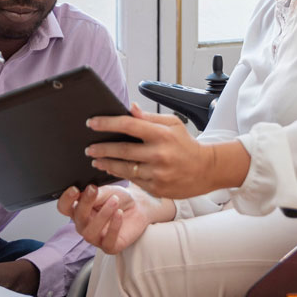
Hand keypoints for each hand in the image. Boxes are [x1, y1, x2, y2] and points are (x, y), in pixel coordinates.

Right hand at [57, 185, 156, 253]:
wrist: (139, 207)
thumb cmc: (119, 198)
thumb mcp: (107, 191)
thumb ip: (95, 193)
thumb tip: (84, 193)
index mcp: (79, 210)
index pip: (64, 207)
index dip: (66, 199)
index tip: (75, 189)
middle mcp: (84, 225)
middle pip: (77, 218)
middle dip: (85, 203)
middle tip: (94, 190)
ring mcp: (96, 238)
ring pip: (90, 232)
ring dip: (102, 215)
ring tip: (114, 201)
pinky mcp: (110, 247)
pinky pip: (108, 241)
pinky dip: (114, 226)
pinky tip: (120, 214)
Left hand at [84, 103, 248, 198]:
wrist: (206, 170)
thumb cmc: (186, 145)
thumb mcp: (172, 124)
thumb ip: (149, 117)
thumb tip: (130, 107)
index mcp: (161, 135)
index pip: (128, 125)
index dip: (107, 123)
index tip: (92, 123)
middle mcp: (159, 154)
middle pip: (122, 150)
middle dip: (101, 148)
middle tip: (89, 147)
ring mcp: (157, 173)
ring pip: (124, 169)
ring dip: (107, 164)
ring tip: (96, 160)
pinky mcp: (157, 188)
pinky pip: (133, 181)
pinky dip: (120, 175)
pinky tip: (112, 170)